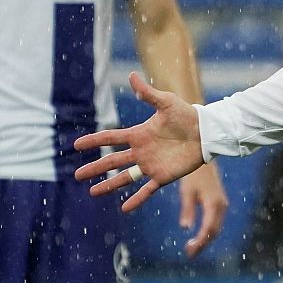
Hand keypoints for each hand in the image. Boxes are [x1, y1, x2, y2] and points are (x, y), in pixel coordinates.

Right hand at [74, 71, 206, 211]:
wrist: (206, 132)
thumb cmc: (187, 115)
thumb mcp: (166, 102)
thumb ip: (147, 93)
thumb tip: (131, 74)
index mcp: (139, 134)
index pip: (111, 138)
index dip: (94, 141)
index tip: (76, 145)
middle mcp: (141, 151)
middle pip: (112, 161)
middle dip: (95, 168)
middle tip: (77, 175)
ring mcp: (151, 165)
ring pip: (125, 177)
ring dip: (109, 185)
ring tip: (92, 192)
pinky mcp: (163, 176)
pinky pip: (147, 190)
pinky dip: (136, 199)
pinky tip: (124, 208)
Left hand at [178, 163, 227, 257]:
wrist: (204, 158)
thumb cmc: (193, 174)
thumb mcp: (187, 191)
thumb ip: (188, 209)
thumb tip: (185, 228)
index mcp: (213, 204)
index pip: (208, 229)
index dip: (199, 242)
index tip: (188, 251)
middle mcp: (221, 206)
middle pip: (214, 231)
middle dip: (203, 244)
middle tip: (189, 253)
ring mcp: (222, 204)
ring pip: (216, 228)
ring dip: (206, 239)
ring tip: (192, 248)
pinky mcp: (220, 203)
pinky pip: (216, 222)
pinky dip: (209, 231)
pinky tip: (199, 235)